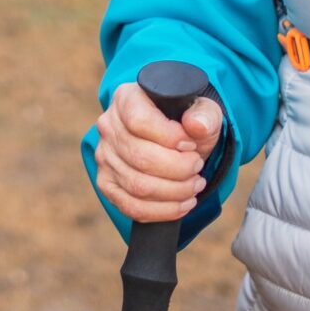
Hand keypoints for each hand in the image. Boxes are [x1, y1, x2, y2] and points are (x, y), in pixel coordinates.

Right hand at [93, 82, 224, 223]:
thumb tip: (196, 126)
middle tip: (198, 168)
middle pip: (140, 157)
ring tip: (195, 185)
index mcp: (126, 99)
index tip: (191, 145)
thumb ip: (204, 114)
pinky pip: (130, 206)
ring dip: (174, 192)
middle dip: (178, 169)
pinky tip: (182, 204)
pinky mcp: (107, 183)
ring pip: (137, 185)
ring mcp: (105, 156)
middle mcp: (109, 126)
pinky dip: (162, 211)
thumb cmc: (186, 122)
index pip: (139, 121)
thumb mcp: (202, 111)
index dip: (169, 138)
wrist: (175, 141)